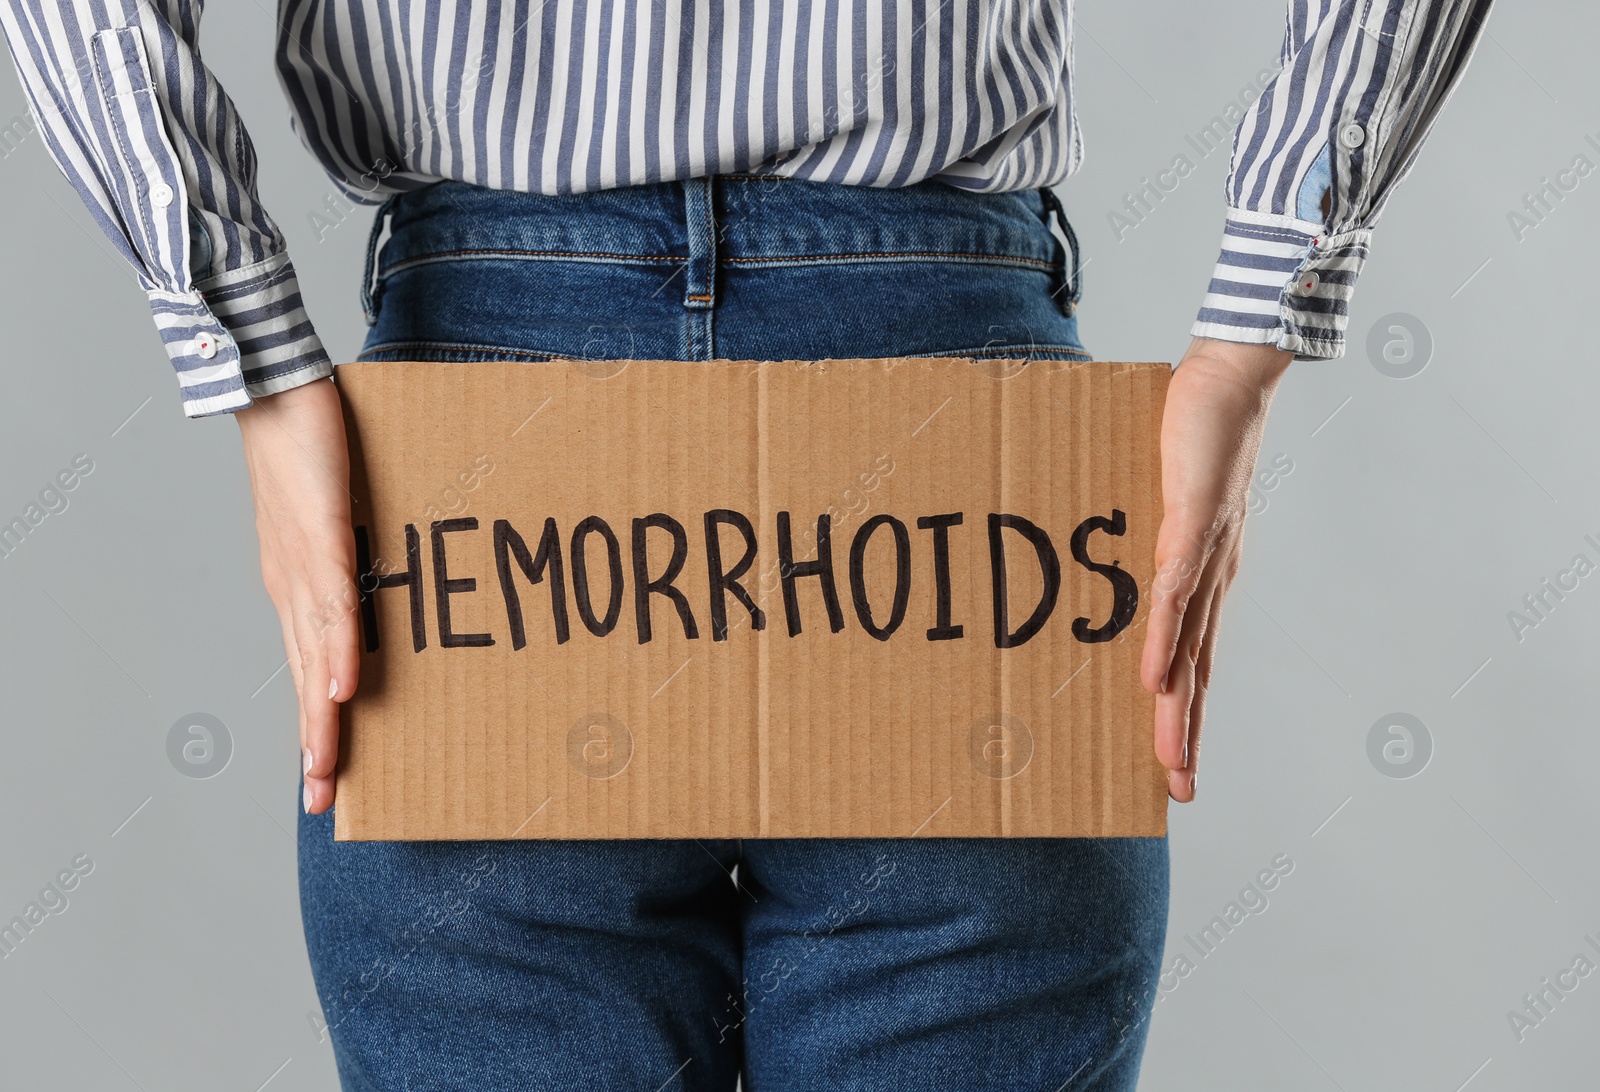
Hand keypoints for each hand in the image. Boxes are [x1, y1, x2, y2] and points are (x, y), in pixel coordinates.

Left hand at [235, 377, 358, 814]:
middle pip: (305, 680)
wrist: (276, 391)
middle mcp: (291, 588)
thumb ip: (355, 556)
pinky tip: (346, 689)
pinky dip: (338, 651)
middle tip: (321, 800)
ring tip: (328, 767)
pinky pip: (334, 606)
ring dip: (322, 716)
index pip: (307, 671)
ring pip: (315, 656)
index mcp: (296, 588)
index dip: (315, 725)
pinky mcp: (319, 538)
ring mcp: (303, 566)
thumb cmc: (308, 449)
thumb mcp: (336, 517)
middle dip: (314, 744)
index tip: (323, 775)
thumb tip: (391, 587)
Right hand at [1140, 338, 1291, 802]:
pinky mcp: (1196, 521)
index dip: (1188, 716)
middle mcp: (1214, 577)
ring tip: (1168, 754)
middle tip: (1179, 791)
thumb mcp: (1162, 501)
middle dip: (1187, 735)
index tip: (1177, 766)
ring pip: (1192, 647)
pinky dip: (1166, 637)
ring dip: (1178, 705)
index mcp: (1207, 578)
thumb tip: (1109, 565)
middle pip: (1198, 674)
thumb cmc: (1196, 436)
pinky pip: (1176, 591)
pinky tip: (1155, 674)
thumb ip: (1143, 536)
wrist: (1229, 379)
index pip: (1196, 663)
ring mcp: (1209, 553)